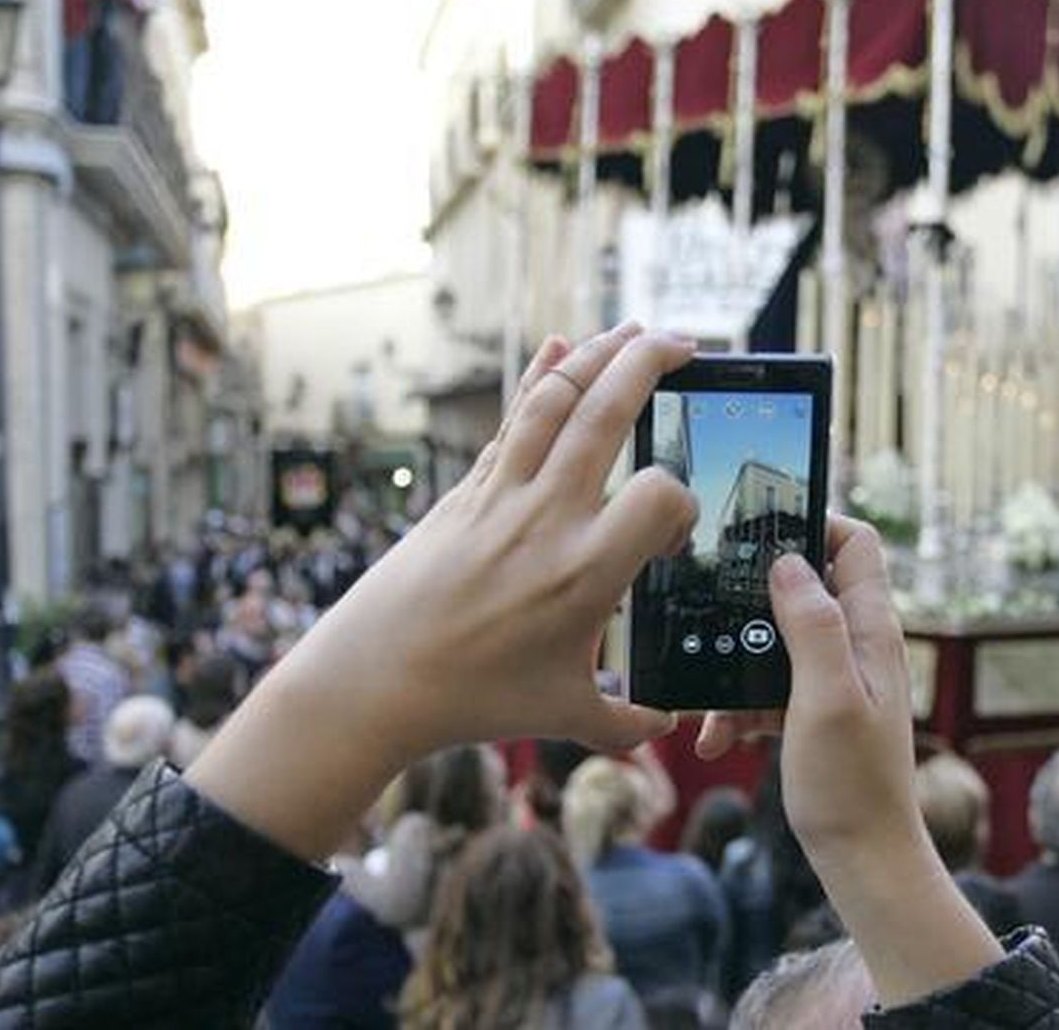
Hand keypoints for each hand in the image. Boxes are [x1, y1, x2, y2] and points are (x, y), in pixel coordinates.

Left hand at [189, 325, 697, 858]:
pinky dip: (539, 376)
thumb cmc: (473, 701)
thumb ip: (625, 722)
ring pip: (556, 399)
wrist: (374, 680)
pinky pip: (513, 419)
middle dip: (650, 362)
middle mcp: (547, 519)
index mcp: (586, 573)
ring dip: (598, 354)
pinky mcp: (468, 490)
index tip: (671, 536)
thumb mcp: (564, 716)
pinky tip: (558, 346)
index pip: (663, 496)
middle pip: (608, 412)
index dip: (683, 506)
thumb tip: (665, 726)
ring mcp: (502, 495)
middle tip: (685, 340)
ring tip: (633, 332)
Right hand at [696, 517, 919, 859]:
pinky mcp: (813, 709)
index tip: (759, 533)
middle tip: (711, 615)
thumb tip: (789, 561)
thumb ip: (812, 625)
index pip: (855, 543)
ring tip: (708, 707)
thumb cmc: (852, 785)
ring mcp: (834, 678)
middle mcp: (857, 645)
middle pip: (802, 587)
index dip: (813, 524)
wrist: (862, 858)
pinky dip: (739, 706)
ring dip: (736, 666)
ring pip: (774, 642)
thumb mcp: (827, 697)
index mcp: (871, 631)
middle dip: (752, 603)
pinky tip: (716, 738)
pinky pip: (767, 687)